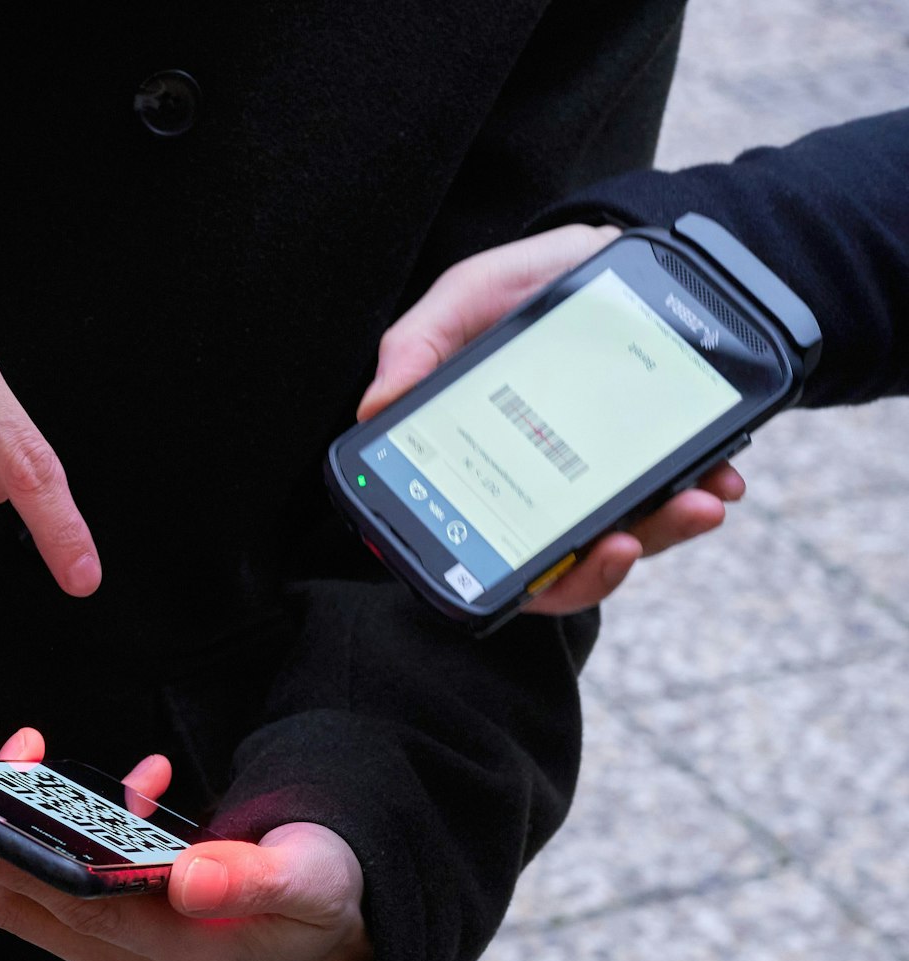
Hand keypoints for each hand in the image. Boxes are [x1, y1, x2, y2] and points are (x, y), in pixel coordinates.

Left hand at [0, 728, 371, 960]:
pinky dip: (62, 833)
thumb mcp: (314, 885)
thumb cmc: (316, 909)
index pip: (74, 906)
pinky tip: (129, 785)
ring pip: (27, 896)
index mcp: (182, 955)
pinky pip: (58, 891)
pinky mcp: (108, 945)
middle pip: (22, 900)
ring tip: (32, 749)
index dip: (17, 845)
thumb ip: (257, 880)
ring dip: (12, 823)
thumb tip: (187, 876)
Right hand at [356, 224, 746, 613]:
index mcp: (478, 460)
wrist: (613, 252)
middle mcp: (535, 486)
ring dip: (660, 535)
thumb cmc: (529, 282)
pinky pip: (674, 503)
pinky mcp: (653, 467)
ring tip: (693, 504)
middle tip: (622, 544)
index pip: (477, 540)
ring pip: (622, 542)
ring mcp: (597, 482)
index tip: (527, 570)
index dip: (499, 577)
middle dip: (593, 570)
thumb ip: (419, 342)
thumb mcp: (468, 296)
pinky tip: (718, 480)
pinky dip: (698, 497)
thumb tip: (373, 407)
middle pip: (554, 567)